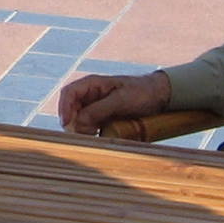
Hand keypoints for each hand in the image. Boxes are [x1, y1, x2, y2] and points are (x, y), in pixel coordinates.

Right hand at [56, 70, 171, 135]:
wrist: (159, 96)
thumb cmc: (141, 92)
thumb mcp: (121, 100)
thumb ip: (99, 110)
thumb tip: (78, 123)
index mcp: (92, 84)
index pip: (68, 93)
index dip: (64, 108)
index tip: (67, 124)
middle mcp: (90, 96)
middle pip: (70, 110)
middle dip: (73, 123)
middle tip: (86, 134)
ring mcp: (95, 108)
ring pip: (78, 121)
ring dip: (82, 130)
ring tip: (94, 136)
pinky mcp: (102, 119)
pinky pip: (89, 128)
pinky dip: (90, 134)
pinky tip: (99, 138)